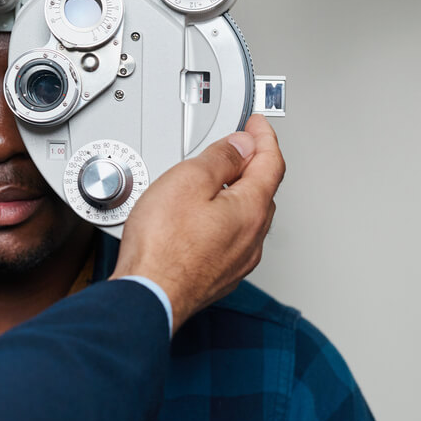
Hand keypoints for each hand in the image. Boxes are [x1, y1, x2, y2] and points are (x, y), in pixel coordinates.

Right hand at [111, 114, 285, 331]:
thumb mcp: (187, 181)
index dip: (265, 138)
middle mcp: (252, 238)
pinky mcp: (220, 276)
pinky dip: (224, 221)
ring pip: (247, 218)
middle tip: (236, 148)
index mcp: (250, 209)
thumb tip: (242, 145)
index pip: (271, 163)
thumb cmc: (162, 246)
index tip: (257, 125)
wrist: (149, 294)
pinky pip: (231, 240)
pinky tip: (201, 221)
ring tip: (214, 183)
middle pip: (262, 191)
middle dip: (252, 165)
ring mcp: (238, 260)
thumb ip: (219, 158)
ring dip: (237, 195)